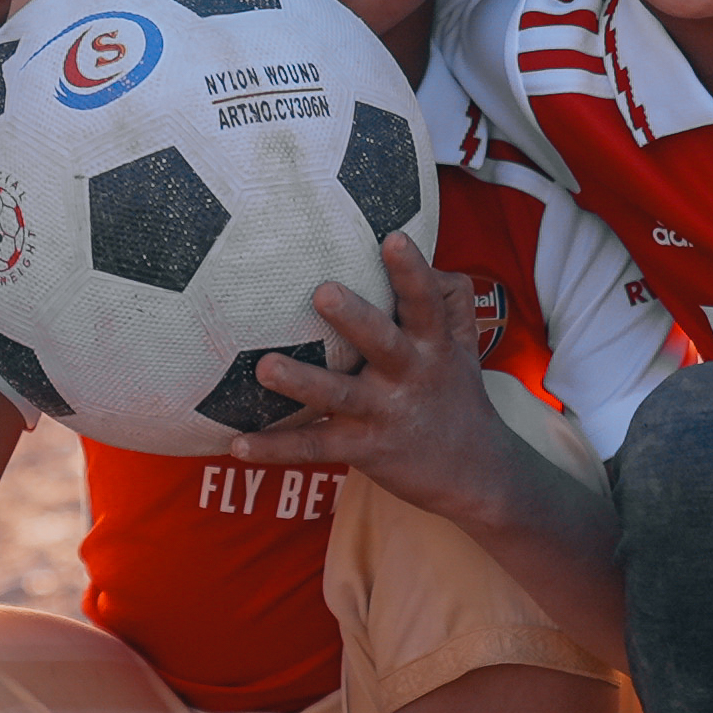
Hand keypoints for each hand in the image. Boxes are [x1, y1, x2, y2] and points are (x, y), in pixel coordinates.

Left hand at [224, 239, 521, 523]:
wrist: (476, 474)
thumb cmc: (455, 392)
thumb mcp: (463, 345)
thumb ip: (448, 298)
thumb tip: (415, 244)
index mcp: (433, 345)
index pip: (426, 303)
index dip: (412, 272)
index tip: (393, 238)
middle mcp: (410, 376)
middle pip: (382, 344)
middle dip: (355, 319)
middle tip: (322, 291)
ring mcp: (384, 414)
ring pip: (339, 396)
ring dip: (302, 382)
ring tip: (265, 368)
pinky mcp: (363, 450)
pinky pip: (314, 448)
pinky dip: (275, 448)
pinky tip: (236, 444)